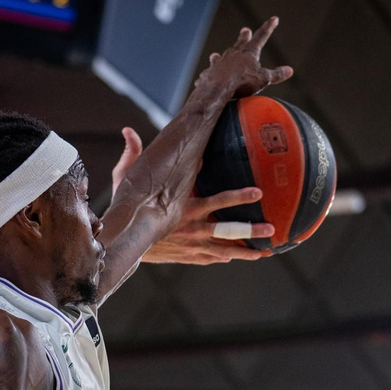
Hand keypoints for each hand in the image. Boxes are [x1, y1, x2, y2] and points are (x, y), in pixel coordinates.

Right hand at [110, 128, 274, 263]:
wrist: (119, 244)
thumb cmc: (123, 209)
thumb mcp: (125, 181)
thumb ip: (132, 155)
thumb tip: (129, 131)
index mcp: (184, 209)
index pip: (217, 201)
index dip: (238, 197)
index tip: (259, 192)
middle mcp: (191, 229)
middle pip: (227, 230)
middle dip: (250, 230)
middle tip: (272, 228)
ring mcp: (189, 246)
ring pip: (222, 249)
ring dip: (244, 251)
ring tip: (265, 252)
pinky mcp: (183, 256)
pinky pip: (207, 258)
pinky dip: (222, 258)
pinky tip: (237, 257)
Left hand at [193, 17, 291, 99]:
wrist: (216, 89)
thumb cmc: (241, 83)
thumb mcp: (263, 79)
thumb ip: (276, 74)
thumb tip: (290, 70)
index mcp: (249, 52)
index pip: (262, 36)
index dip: (268, 27)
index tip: (274, 19)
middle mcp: (233, 54)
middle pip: (240, 43)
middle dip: (244, 36)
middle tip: (245, 30)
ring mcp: (219, 62)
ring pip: (222, 56)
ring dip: (222, 55)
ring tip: (217, 54)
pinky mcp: (209, 73)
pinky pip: (209, 72)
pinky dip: (209, 73)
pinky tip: (205, 75)